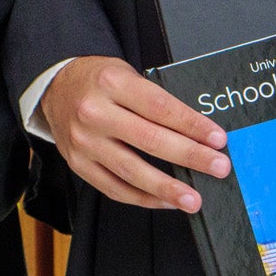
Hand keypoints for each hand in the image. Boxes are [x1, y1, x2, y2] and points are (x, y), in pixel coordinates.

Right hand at [40, 54, 228, 212]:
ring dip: (167, 188)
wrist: (56, 87)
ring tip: (194, 198)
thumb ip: (156, 101)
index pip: (160, 107)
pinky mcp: (78, 164)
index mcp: (111, 83)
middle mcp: (95, 112)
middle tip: (218, 167)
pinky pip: (115, 189)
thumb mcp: (126, 74)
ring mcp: (84, 141)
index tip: (218, 139)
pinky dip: (143, 198)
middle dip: (190, 156)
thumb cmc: (99, 80)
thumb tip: (198, 133)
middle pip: (150, 140)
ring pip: (132, 171)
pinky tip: (165, 200)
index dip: (192, 125)